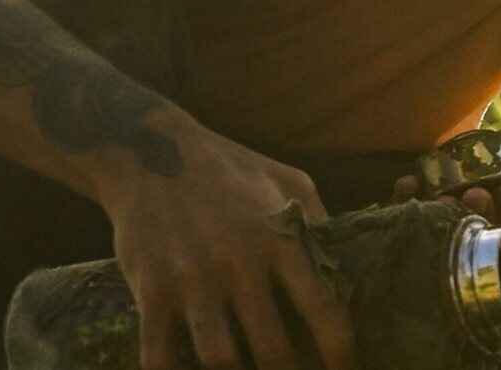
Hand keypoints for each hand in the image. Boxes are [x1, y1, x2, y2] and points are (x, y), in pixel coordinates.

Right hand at [97, 115, 358, 369]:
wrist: (153, 153)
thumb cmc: (230, 169)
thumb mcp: (289, 181)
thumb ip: (317, 221)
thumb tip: (343, 261)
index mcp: (282, 240)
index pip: (323, 307)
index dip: (340, 349)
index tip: (348, 367)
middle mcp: (242, 265)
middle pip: (274, 348)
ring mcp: (194, 281)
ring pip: (221, 359)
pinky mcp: (152, 291)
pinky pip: (160, 354)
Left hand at [392, 126, 500, 241]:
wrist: (446, 183)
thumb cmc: (488, 178)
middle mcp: (484, 242)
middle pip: (486, 236)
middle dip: (481, 213)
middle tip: (473, 194)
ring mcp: (448, 245)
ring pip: (451, 239)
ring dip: (448, 217)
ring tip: (442, 199)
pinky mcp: (414, 241)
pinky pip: (409, 229)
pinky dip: (407, 204)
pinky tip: (408, 184)